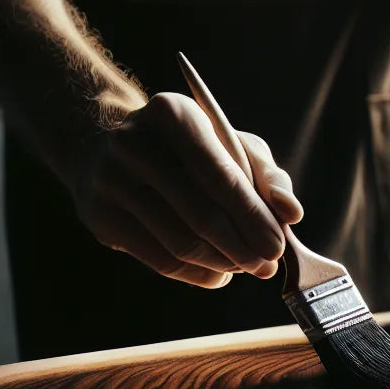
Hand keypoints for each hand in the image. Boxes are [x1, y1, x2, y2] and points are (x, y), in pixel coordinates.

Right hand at [70, 92, 303, 287]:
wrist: (110, 147)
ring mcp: (109, 181)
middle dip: (242, 247)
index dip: (253, 216)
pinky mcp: (99, 216)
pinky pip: (159, 261)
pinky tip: (219, 273)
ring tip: (245, 267)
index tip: (278, 246)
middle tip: (266, 266)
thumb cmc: (190, 149)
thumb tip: (291, 212)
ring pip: (180, 243)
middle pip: (200, 214)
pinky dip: (198, 275)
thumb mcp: (232, 145)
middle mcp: (132, 143)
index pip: (219, 175)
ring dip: (223, 264)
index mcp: (171, 114)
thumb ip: (268, 176)